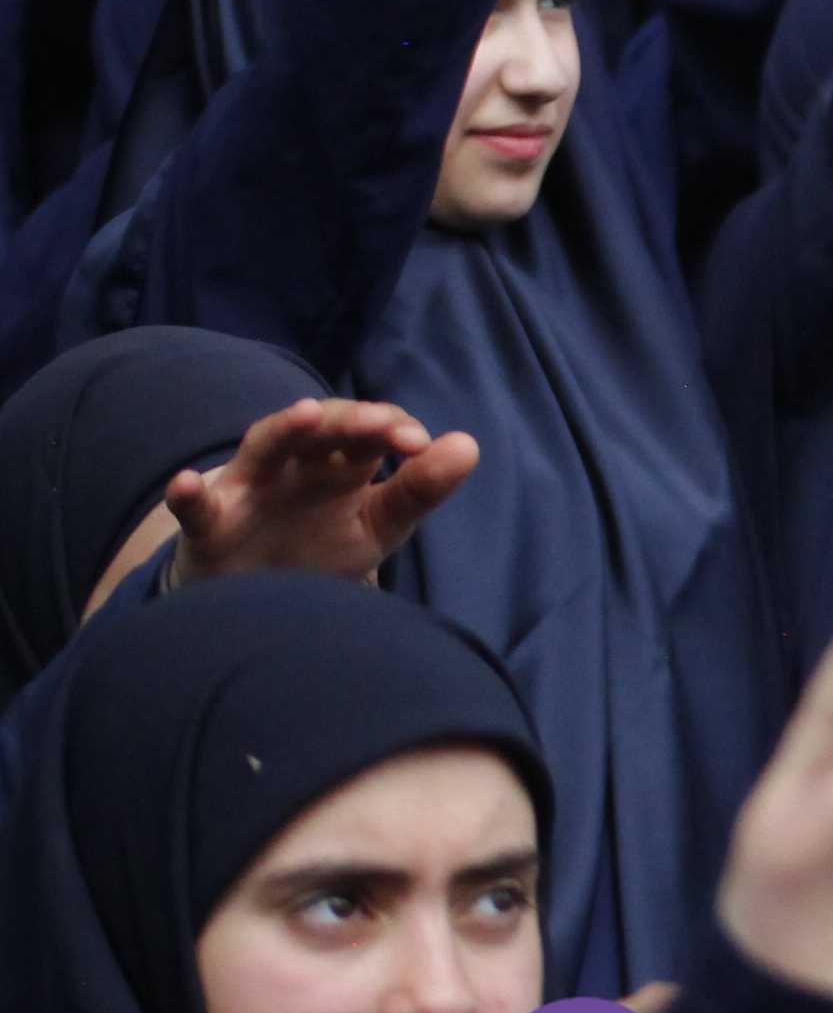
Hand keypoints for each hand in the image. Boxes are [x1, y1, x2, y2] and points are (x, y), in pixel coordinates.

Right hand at [163, 398, 479, 585]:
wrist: (254, 597)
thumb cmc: (320, 547)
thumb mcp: (378, 524)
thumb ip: (419, 490)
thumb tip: (468, 446)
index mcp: (342, 463)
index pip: (371, 430)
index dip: (394, 429)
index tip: (419, 444)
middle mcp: (296, 464)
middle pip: (323, 429)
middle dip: (352, 421)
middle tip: (382, 425)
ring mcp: (250, 488)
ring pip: (264, 448)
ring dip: (284, 430)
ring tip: (306, 416)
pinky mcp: (210, 522)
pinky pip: (195, 507)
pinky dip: (188, 496)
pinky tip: (184, 485)